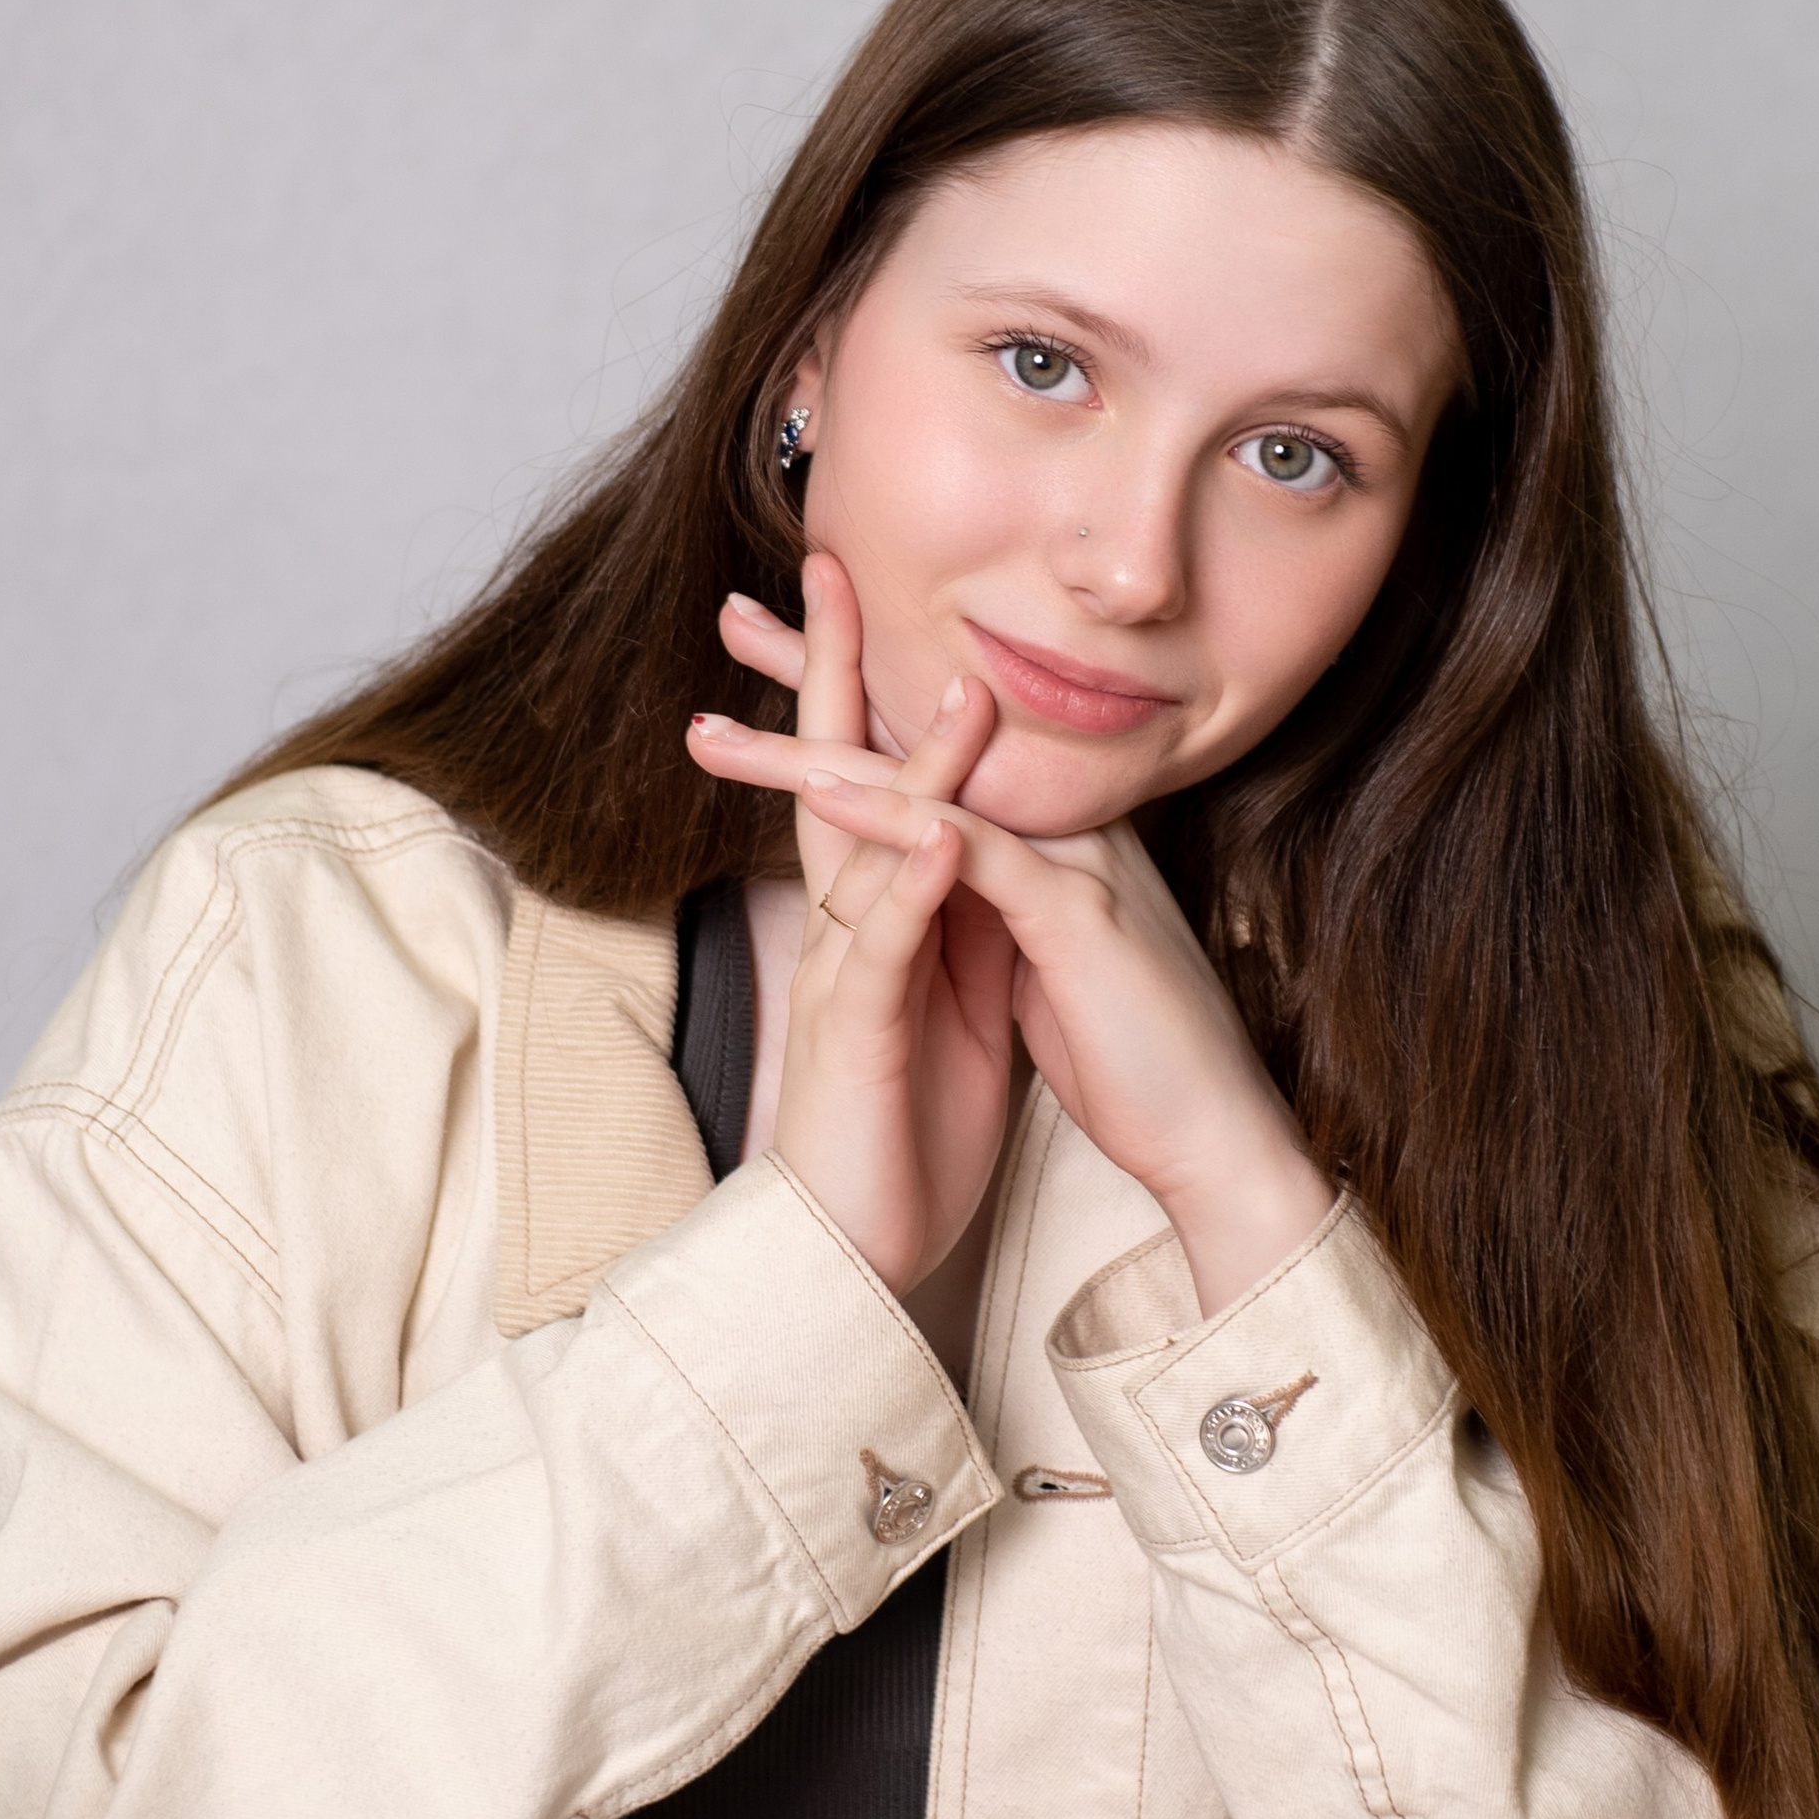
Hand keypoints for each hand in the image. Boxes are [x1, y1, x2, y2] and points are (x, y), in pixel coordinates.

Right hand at [687, 558, 1017, 1295]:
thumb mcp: (947, 1004)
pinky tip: (940, 839)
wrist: (855, 1251)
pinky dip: (911, 891)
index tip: (861, 590)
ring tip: (951, 685)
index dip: (862, 683)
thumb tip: (988, 849)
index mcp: (875, 915)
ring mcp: (844, 978)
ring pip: (871, 849)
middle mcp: (845, 928)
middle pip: (838, 777)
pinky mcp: (858, 1040)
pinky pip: (883, 952)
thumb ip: (959, 921)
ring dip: (906, 767)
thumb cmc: (899, 1132)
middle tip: (831, 567)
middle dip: (834, 671)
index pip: (869, 776)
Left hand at [691, 568, 1335, 1314]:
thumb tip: (951, 881)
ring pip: (931, 775)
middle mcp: (1065, 824)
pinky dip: (892, 814)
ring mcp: (1074, 860)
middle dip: (830, 668)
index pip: (941, 744)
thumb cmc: (1135, 1060)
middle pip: (929, 729)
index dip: (864, 692)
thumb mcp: (1046, 966)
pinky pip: (969, 846)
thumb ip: (1002, 910)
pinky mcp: (1074, 912)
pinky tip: (821, 789)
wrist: (1216, 1136)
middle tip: (737, 618)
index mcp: (1053, 835)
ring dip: (817, 745)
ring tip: (720, 727)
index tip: (782, 653)